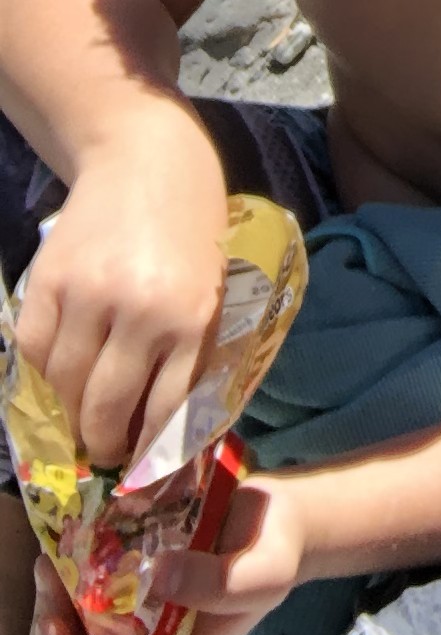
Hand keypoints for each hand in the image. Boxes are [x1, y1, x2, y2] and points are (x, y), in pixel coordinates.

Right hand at [11, 119, 227, 470]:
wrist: (147, 155)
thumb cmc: (192, 225)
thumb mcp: (213, 285)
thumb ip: (189, 351)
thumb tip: (162, 429)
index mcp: (193, 315)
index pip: (166, 413)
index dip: (150, 457)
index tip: (142, 480)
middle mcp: (140, 309)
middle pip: (107, 410)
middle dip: (103, 448)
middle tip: (104, 457)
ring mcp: (89, 295)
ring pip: (64, 390)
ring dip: (68, 420)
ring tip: (79, 426)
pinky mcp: (47, 282)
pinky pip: (34, 355)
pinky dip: (41, 379)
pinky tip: (56, 384)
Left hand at [22, 475, 306, 634]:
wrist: (281, 513)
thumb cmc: (274, 556)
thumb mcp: (262, 576)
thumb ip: (219, 585)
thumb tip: (158, 576)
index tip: (58, 628)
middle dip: (45, 623)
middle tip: (52, 572)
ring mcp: (124, 605)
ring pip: (60, 615)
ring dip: (51, 586)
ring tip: (58, 548)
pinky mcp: (125, 564)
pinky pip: (78, 571)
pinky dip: (69, 552)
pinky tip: (76, 524)